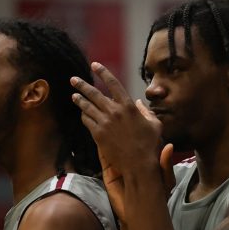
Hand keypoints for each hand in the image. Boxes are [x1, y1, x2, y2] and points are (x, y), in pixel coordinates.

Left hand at [70, 67, 171, 218]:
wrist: (139, 164)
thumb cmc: (150, 144)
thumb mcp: (154, 124)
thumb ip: (146, 111)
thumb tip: (139, 102)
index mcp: (129, 106)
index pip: (113, 84)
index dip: (103, 72)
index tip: (94, 65)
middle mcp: (114, 111)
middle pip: (94, 94)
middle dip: (82, 85)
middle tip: (73, 79)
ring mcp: (104, 123)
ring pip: (87, 107)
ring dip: (79, 100)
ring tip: (74, 95)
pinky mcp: (98, 135)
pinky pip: (87, 121)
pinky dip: (83, 116)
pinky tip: (82, 113)